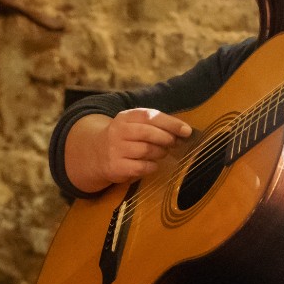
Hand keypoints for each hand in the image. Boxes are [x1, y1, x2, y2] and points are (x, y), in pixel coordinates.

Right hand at [67, 107, 192, 192]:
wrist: (96, 153)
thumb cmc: (125, 138)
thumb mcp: (134, 125)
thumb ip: (155, 125)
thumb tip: (184, 131)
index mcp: (125, 117)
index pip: (150, 116)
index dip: (171, 123)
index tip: (186, 130)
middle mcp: (118, 131)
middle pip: (148, 133)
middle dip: (166, 138)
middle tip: (175, 143)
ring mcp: (116, 149)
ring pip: (146, 150)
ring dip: (160, 152)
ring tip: (162, 152)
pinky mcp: (116, 166)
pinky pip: (141, 167)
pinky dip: (152, 166)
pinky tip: (152, 164)